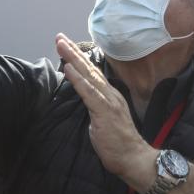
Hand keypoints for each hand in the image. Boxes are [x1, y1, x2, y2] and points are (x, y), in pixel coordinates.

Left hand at [55, 33, 155, 179]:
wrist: (133, 157)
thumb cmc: (118, 143)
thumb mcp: (103, 120)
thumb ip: (95, 107)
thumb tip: (85, 101)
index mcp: (110, 95)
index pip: (92, 72)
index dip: (79, 58)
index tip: (67, 45)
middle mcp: (110, 93)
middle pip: (89, 68)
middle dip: (73, 51)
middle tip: (59, 36)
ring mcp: (108, 101)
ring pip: (88, 75)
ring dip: (73, 58)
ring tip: (61, 44)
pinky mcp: (104, 111)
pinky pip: (88, 92)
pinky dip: (78, 79)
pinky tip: (68, 67)